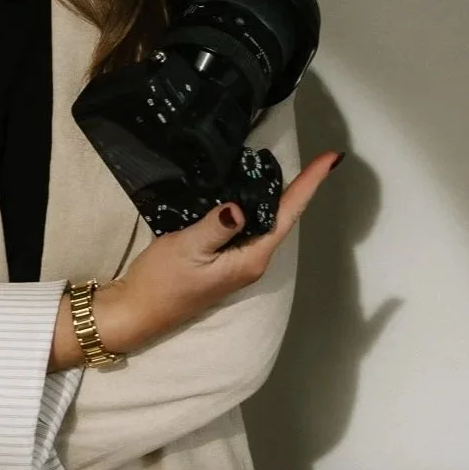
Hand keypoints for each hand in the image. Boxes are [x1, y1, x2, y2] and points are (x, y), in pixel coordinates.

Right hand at [102, 151, 343, 349]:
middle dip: (301, 187)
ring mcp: (238, 261)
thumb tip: (239, 207)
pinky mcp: (223, 259)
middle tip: (317, 158)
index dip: (309, 185)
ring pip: (267, 221)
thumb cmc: (161, 282)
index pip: (287, 214)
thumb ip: (215, 226)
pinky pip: (249, 225)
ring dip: (280, 194)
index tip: (331, 160)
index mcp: (250, 258)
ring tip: (294, 167)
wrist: (138, 311)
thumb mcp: (187, 248)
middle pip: (283, 217)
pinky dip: (256, 203)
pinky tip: (251, 189)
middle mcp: (251, 260)